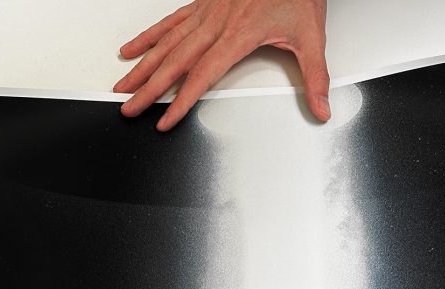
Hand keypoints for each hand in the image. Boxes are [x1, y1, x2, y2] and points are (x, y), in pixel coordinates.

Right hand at [115, 0, 329, 130]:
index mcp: (239, 34)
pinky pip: (170, 21)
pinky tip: (132, 48)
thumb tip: (321, 108)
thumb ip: (316, 76)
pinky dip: (149, 36)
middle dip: (149, 88)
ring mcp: (206, 10)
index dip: (182, 101)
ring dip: (142, 65)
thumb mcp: (312, 35)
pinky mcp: (203, 2)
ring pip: (167, 42)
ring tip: (122, 85)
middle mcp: (217, 22)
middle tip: (129, 107)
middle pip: (175, 62)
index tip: (166, 120)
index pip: (203, 75)